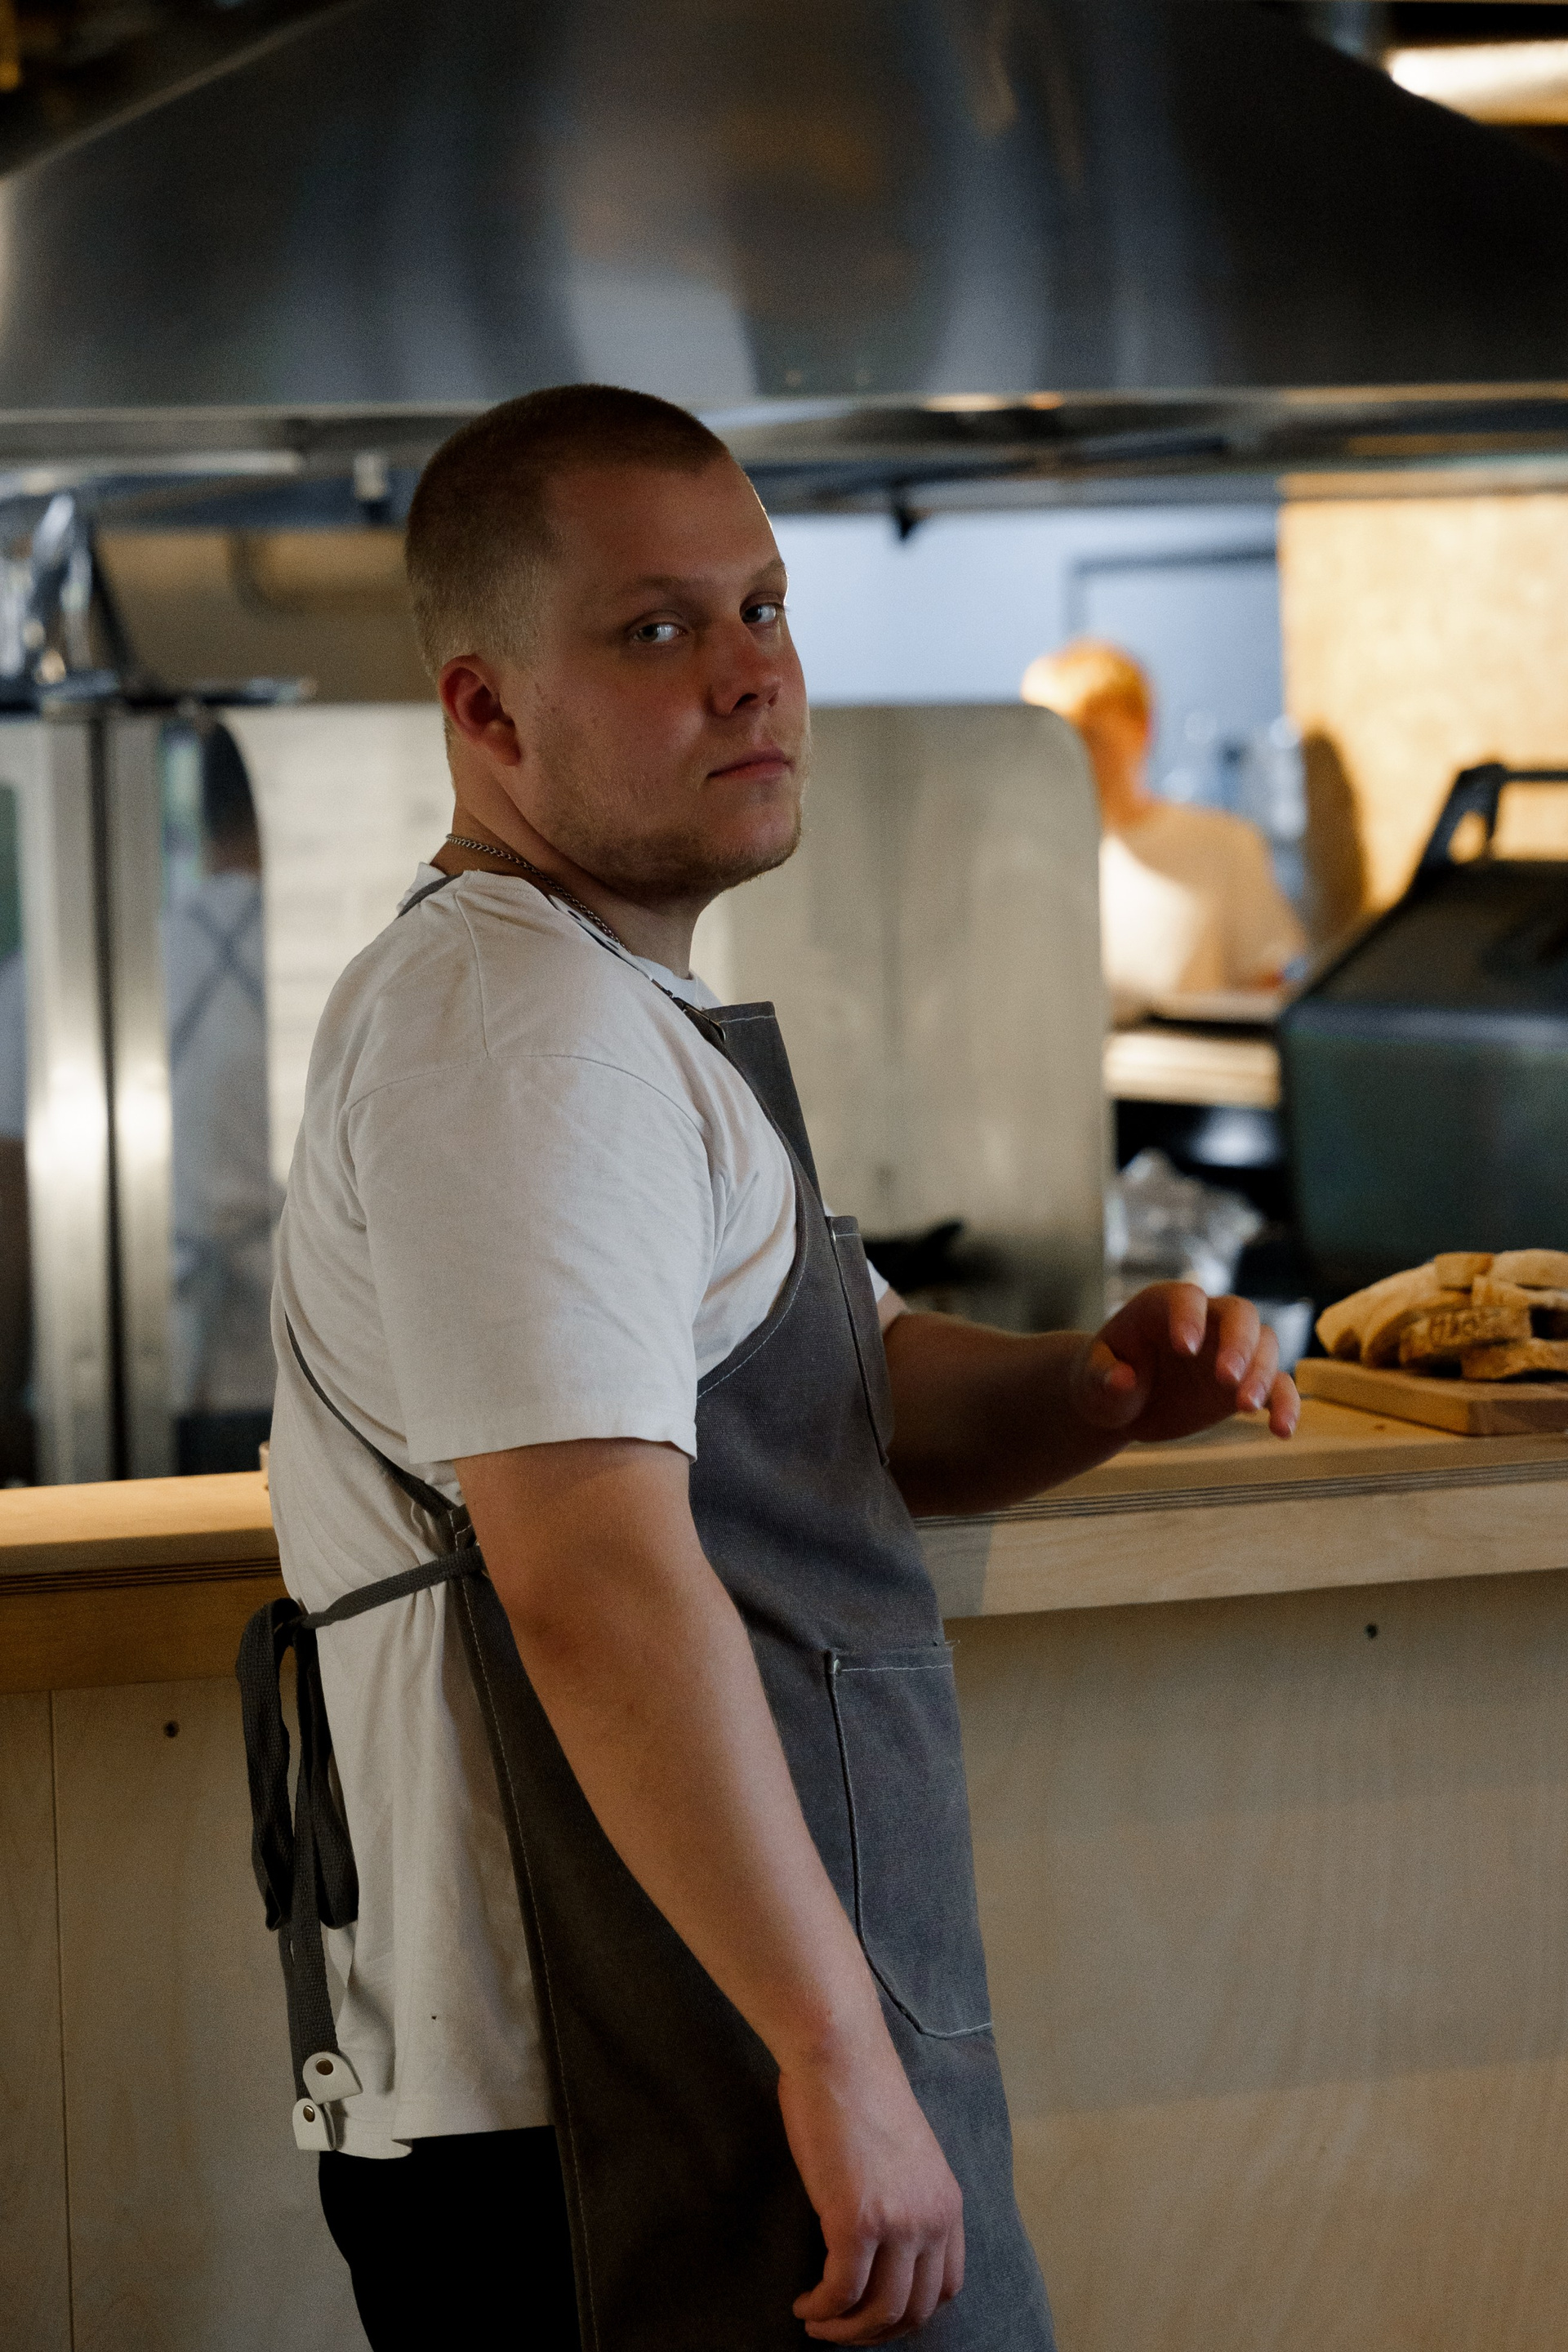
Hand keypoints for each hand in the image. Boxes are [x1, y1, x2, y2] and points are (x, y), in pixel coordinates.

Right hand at [779, 2028, 964, 2342]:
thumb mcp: (903, 2154)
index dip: (908, 2311)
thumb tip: (876, 2238)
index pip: (945, 2285)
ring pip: (879, 2311)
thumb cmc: (859, 2091)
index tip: (875, 2313)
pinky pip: (841, 2291)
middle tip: (840, 2329)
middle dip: (875, 2332)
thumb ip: (902, 2197)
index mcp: (947, 2201)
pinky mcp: (856, 2221)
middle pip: (913, 2308)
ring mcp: (897, 2223)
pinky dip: (821, 2309)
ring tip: (817, 2324)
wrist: (840, 2055)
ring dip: (845, 2330)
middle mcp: (932, 2218)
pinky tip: (805, 2304)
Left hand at [1070, 1282, 1298, 1445]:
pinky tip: (1281, 1432)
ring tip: (1244, 1409)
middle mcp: (1204, 1321)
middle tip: (1226, 1380)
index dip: (1190, 1317)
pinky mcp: (1245, 1382)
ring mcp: (1228, 1350)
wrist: (1121, 1405)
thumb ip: (1103, 1377)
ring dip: (1262, 1374)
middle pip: (1239, 1314)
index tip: (1185, 1349)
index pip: (1186, 1298)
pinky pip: (1277, 1385)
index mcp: (1162, 1307)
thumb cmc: (1101, 1382)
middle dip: (1239, 1343)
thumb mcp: (1090, 1382)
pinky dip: (1285, 1404)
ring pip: (1265, 1345)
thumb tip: (1123, 1380)